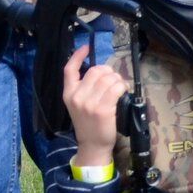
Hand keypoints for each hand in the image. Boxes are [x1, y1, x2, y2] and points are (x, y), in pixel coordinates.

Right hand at [61, 43, 128, 171]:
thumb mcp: (77, 105)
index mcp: (68, 94)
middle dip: (107, 71)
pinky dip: (122, 86)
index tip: (85, 47)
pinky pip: (116, 88)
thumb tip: (101, 72)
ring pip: (107, 78)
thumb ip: (83, 88)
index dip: (77, 56)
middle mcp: (77, 96)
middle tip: (113, 80)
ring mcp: (89, 103)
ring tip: (119, 87)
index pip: (69, 69)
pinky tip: (123, 91)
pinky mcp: (103, 109)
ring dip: (117, 79)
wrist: (92, 145)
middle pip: (94, 71)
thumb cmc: (87, 124)